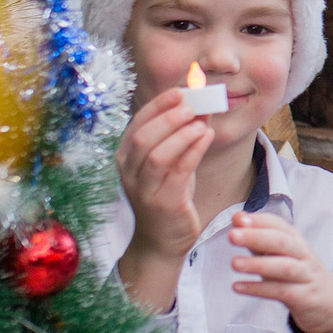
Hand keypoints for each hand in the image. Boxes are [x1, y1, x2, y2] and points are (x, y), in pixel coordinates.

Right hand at [117, 89, 213, 261]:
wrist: (161, 241)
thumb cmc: (167, 196)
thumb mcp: (171, 163)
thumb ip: (183, 137)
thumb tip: (203, 106)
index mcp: (126, 158)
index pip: (137, 124)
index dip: (158, 105)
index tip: (180, 91)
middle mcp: (129, 173)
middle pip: (143, 138)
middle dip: (168, 118)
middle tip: (192, 105)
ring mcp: (144, 190)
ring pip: (157, 155)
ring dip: (181, 135)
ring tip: (202, 123)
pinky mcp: (163, 204)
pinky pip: (177, 173)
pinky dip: (192, 152)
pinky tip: (206, 138)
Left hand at [230, 211, 332, 332]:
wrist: (330, 305)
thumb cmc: (299, 275)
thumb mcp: (282, 256)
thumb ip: (259, 239)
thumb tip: (237, 219)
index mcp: (296, 241)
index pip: (279, 225)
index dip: (259, 221)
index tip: (238, 219)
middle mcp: (303, 255)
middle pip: (282, 242)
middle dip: (257, 237)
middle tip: (233, 236)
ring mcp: (306, 276)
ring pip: (284, 267)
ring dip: (258, 264)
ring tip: (234, 263)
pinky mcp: (305, 297)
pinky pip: (281, 291)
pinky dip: (259, 289)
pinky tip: (238, 286)